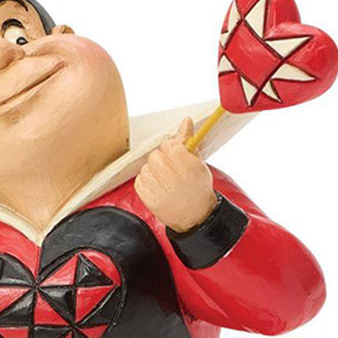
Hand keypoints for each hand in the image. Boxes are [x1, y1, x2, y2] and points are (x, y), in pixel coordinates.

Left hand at [133, 118, 217, 232]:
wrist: (195, 216)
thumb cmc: (197, 187)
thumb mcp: (198, 164)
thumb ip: (189, 141)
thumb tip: (186, 120)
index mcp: (189, 168)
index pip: (170, 145)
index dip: (171, 147)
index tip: (175, 153)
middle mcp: (174, 180)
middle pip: (156, 155)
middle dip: (161, 158)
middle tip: (169, 167)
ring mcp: (161, 192)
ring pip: (146, 167)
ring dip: (153, 170)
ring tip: (163, 178)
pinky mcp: (150, 201)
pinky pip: (139, 180)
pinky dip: (146, 181)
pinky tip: (157, 186)